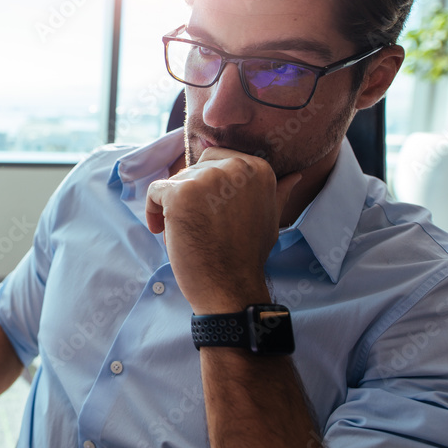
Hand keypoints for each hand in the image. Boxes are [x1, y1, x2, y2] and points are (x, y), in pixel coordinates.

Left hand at [145, 147, 300, 312]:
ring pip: (174, 181)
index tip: (211, 214)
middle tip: (200, 227)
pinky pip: (154, 191)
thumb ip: (277, 192)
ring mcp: (206, 179)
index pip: (216, 160)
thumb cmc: (247, 255)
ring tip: (187, 234)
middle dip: (190, 196)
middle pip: (193, 170)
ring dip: (173, 208)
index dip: (207, 188)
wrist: (230, 286)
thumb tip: (294, 176)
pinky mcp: (180, 193)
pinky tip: (162, 231)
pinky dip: (153, 211)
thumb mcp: (270, 218)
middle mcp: (234, 167)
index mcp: (258, 168)